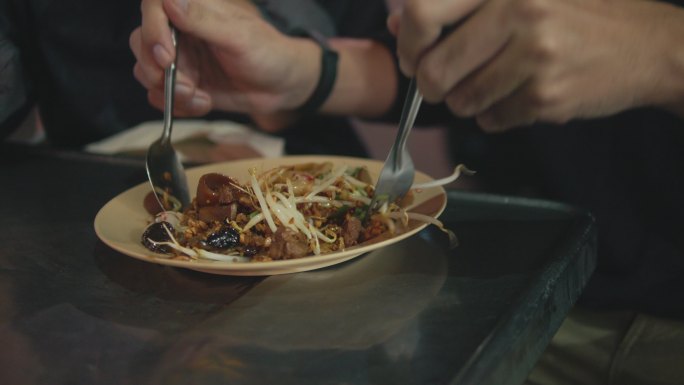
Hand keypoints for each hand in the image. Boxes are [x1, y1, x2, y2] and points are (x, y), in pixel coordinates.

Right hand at [129, 0, 319, 117]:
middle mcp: (179, 31)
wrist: (282, 87)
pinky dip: (178, 106)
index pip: (153, 6)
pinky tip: (204, 104)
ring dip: (170, 92)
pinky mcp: (183, 84)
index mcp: (193, 9)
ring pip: (147, 73)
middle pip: (141, 43)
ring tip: (201, 98)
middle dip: (156, 70)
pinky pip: (161, 97)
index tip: (165, 55)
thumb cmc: (267, 52)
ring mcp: (180, 59)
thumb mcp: (239, 36)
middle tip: (185, 86)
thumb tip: (169, 1)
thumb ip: (203, 20)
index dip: (152, 29)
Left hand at [389, 0, 683, 130]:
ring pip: (461, 102)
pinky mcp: (546, 96)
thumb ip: (457, 8)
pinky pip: (490, 121)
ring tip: (493, 85)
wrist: (647, 46)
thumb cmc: (578, 16)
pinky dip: (495, 116)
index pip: (423, 11)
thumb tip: (398, 25)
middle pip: (435, 70)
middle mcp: (520, 12)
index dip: (408, 43)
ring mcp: (535, 57)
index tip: (413, 56)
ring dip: (467, 102)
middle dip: (432, 86)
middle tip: (443, 84)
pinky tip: (519, 96)